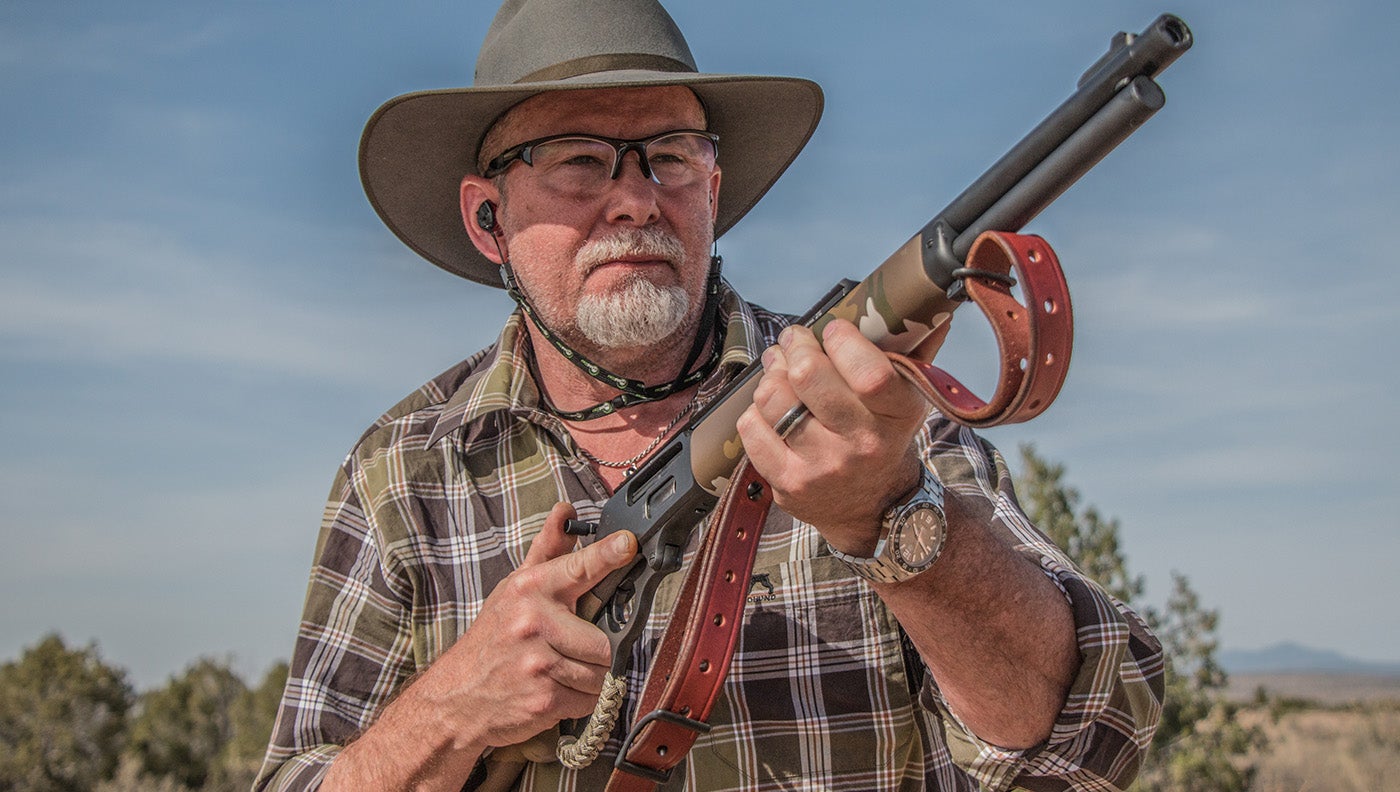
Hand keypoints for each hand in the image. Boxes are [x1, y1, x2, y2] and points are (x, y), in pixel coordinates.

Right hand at [417, 502, 636, 750]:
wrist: (456, 697)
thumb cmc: (493, 638)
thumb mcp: (513, 589)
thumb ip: (547, 551)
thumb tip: (565, 511)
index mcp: (530, 589)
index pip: (578, 567)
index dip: (608, 554)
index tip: (629, 543)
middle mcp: (534, 622)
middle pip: (606, 638)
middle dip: (601, 649)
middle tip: (577, 650)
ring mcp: (539, 663)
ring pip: (602, 672)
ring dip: (592, 677)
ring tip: (563, 671)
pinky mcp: (544, 699)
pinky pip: (590, 700)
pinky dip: (581, 700)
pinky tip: (556, 690)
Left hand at [736, 320, 929, 553]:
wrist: (872, 505)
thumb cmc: (884, 436)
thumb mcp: (908, 398)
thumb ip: (913, 351)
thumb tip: (929, 304)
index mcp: (898, 416)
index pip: (868, 372)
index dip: (841, 340)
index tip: (832, 330)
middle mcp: (861, 445)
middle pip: (807, 376)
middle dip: (795, 345)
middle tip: (795, 340)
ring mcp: (821, 467)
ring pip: (773, 397)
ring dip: (772, 373)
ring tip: (780, 367)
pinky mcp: (788, 483)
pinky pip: (752, 427)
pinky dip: (757, 410)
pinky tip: (773, 408)